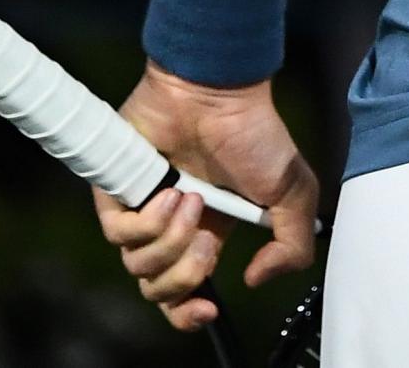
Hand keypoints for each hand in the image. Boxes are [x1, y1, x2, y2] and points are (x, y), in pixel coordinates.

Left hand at [92, 64, 319, 332]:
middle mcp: (172, 228)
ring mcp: (142, 211)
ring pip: (139, 267)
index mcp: (209, 232)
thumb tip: (256, 280)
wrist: (218, 95)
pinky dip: (147, 221)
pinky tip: (168, 193)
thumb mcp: (292, 194)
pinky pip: (119, 235)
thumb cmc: (255, 136)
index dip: (189, 314)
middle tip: (204, 238)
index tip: (207, 309)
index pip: (185, 293)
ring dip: (170, 240)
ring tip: (190, 199)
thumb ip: (292, 245)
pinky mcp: (115, 194)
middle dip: (185, 275)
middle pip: (159, 290)